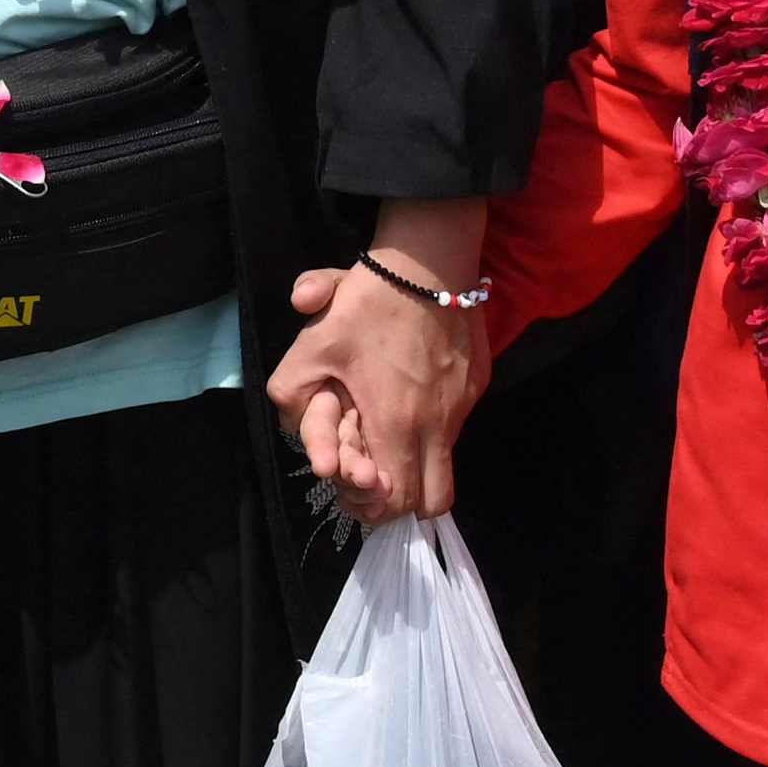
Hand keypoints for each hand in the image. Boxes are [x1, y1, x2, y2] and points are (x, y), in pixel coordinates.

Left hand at [273, 263, 487, 523]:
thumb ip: (291, 393)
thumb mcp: (313, 343)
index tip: (354, 483)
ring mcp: (463, 405)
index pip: (398, 501)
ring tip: (390, 434)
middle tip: (374, 474)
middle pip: (434, 501)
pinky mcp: (477, 384)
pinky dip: (434, 427)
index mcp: (397, 423)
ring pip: (447, 463)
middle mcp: (438, 424)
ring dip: (418, 463)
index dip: (373, 506)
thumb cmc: (369, 302)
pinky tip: (412, 394)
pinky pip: (456, 424)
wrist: (428, 260)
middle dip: (402, 499)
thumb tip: (297, 427)